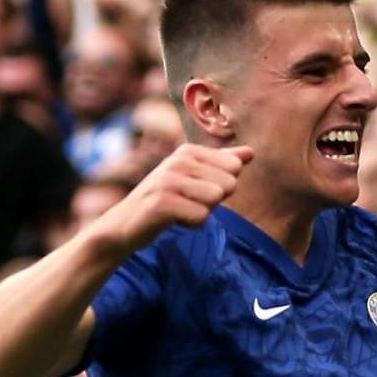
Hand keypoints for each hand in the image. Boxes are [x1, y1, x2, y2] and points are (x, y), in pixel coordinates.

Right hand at [102, 143, 251, 251]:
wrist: (125, 224)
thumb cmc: (165, 200)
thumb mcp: (193, 178)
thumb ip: (223, 164)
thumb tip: (251, 152)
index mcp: (188, 151)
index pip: (234, 168)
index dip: (220, 187)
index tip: (195, 190)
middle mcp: (177, 160)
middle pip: (229, 184)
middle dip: (213, 201)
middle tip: (186, 203)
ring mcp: (168, 180)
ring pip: (216, 199)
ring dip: (202, 212)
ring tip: (180, 211)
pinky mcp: (161, 202)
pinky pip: (201, 217)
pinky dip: (191, 224)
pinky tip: (173, 221)